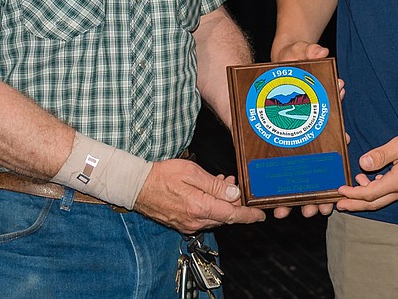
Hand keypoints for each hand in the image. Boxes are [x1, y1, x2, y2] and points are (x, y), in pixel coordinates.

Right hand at [134, 158, 264, 233]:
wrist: (137, 187)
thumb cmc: (161, 176)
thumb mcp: (192, 173)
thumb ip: (214, 185)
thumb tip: (234, 193)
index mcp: (200, 207)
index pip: (232, 215)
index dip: (249, 215)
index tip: (261, 214)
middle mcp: (195, 220)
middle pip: (225, 216)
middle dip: (234, 202)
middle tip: (235, 185)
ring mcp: (188, 224)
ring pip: (215, 217)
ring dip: (222, 203)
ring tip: (221, 184)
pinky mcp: (182, 223)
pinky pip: (203, 217)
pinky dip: (210, 206)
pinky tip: (207, 193)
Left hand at [267, 42, 346, 218]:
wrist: (272, 64)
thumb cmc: (292, 60)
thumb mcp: (298, 52)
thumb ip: (308, 52)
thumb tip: (319, 50)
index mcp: (321, 115)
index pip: (333, 140)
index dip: (333, 160)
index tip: (333, 182)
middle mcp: (311, 130)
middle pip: (317, 165)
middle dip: (315, 190)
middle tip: (312, 211)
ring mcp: (295, 138)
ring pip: (300, 174)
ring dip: (297, 195)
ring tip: (288, 213)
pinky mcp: (278, 142)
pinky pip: (280, 169)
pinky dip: (279, 186)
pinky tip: (273, 204)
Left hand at [335, 126, 397, 212]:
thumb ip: (380, 155)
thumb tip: (362, 163)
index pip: (370, 194)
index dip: (353, 194)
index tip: (339, 190)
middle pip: (375, 203)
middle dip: (356, 204)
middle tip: (339, 204)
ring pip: (384, 199)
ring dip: (368, 196)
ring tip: (355, 185)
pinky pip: (393, 194)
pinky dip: (380, 190)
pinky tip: (375, 179)